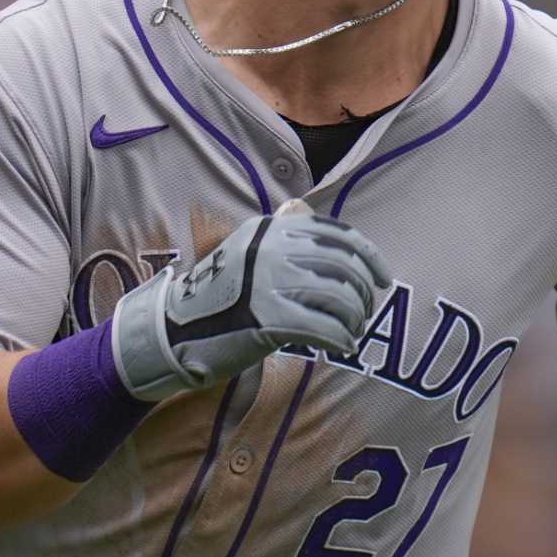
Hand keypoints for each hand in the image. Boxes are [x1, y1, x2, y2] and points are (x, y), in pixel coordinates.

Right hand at [109, 205, 392, 400]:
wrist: (173, 330)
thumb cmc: (217, 295)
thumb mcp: (246, 250)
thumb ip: (278, 232)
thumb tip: (303, 209)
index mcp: (271, 230)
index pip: (337, 236)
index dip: (369, 258)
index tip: (383, 279)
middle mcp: (272, 250)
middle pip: (344, 268)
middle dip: (364, 294)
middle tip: (365, 313)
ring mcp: (269, 284)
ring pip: (339, 299)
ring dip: (354, 319)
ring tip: (352, 332)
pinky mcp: (269, 319)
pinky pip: (325, 328)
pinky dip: (341, 338)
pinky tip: (342, 347)